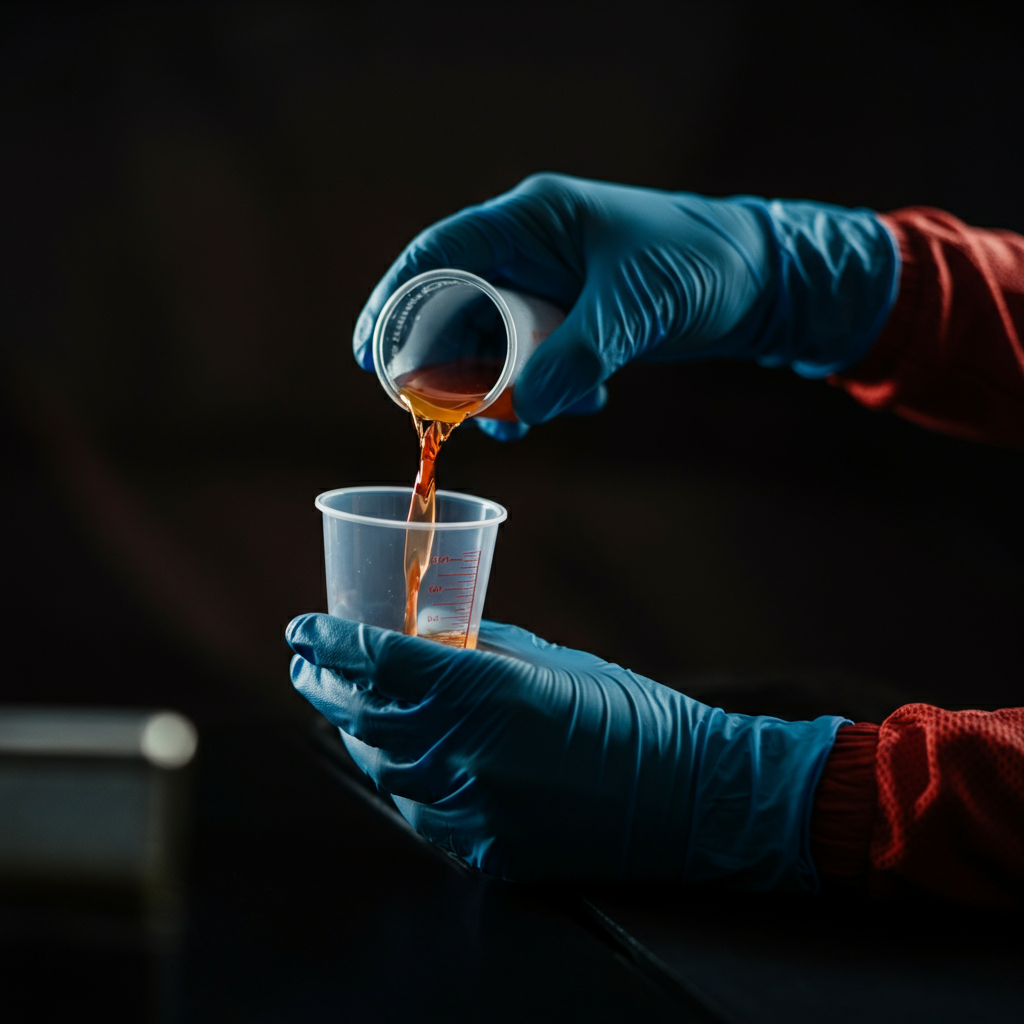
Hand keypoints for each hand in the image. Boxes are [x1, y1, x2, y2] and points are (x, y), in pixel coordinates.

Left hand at [287, 614, 845, 888]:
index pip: (380, 660)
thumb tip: (429, 645)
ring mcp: (472, 807)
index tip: (301, 628)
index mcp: (487, 688)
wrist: (686, 797)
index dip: (330, 641)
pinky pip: (419, 812)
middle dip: (324, 687)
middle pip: (364, 717)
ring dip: (358, 736)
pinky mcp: (484, 849)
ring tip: (345, 711)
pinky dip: (402, 780)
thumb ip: (480, 653)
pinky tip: (401, 760)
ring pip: (382, 769)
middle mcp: (468, 750)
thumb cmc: (627, 713)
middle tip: (306, 667)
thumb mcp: (551, 662)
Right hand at [353, 174, 898, 428]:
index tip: (371, 360)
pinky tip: (582, 404)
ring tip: (523, 422)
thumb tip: (522, 412)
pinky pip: (531, 361)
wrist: (759, 278)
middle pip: (454, 310)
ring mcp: (549, 288)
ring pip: (491, 345)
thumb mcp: (635, 309)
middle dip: (450, 368)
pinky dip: (542, 391)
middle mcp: (529, 253)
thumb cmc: (699, 265)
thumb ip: (577, 358)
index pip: (437, 257)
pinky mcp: (571, 321)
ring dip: (500, 390)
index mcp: (529, 222)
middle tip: (452, 417)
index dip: (394, 305)